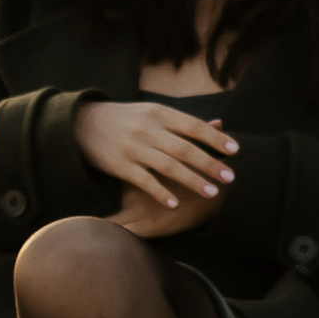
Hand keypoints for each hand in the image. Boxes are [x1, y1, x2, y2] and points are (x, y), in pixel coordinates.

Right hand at [76, 97, 236, 237]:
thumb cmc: (126, 118)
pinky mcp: (120, 165)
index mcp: (159, 113)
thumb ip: (183, 122)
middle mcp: (148, 129)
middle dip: (210, 164)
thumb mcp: (153, 112)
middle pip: (185, 148)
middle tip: (230, 177)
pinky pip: (144, 181)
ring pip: (168, 166)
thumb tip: (218, 126)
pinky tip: (174, 205)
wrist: (82, 122)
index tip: (235, 150)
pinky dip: (160, 192)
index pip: (193, 126)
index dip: (215, 138)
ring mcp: (134, 147)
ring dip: (192, 180)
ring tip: (211, 193)